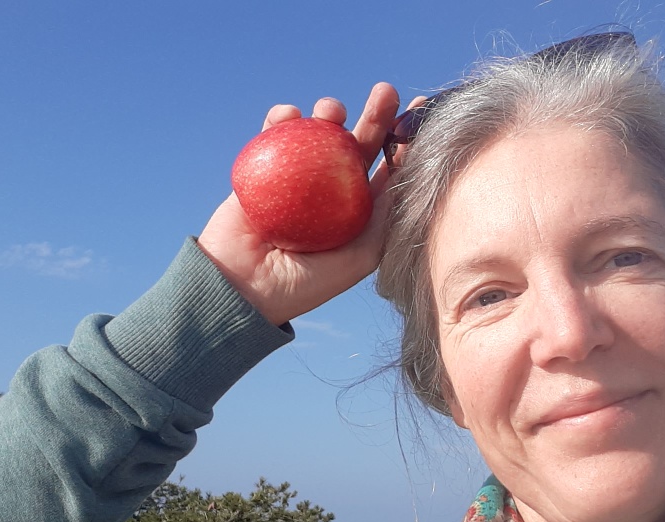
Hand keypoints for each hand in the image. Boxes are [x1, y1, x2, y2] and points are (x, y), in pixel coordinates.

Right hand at [197, 83, 400, 326]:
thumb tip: (408, 174)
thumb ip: (387, 217)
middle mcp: (332, 191)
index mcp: (359, 210)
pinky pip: (273, 136)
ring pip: (318, 133)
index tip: (420, 112)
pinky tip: (288, 115)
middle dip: (376, 114)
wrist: (245, 287)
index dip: (405, 141)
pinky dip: (280, 120)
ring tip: (331, 111)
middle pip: (359, 144)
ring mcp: (297, 178)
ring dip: (328, 113)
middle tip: (386, 91)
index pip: (388, 169)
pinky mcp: (263, 170)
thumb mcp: (362, 255)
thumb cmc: (308, 282)